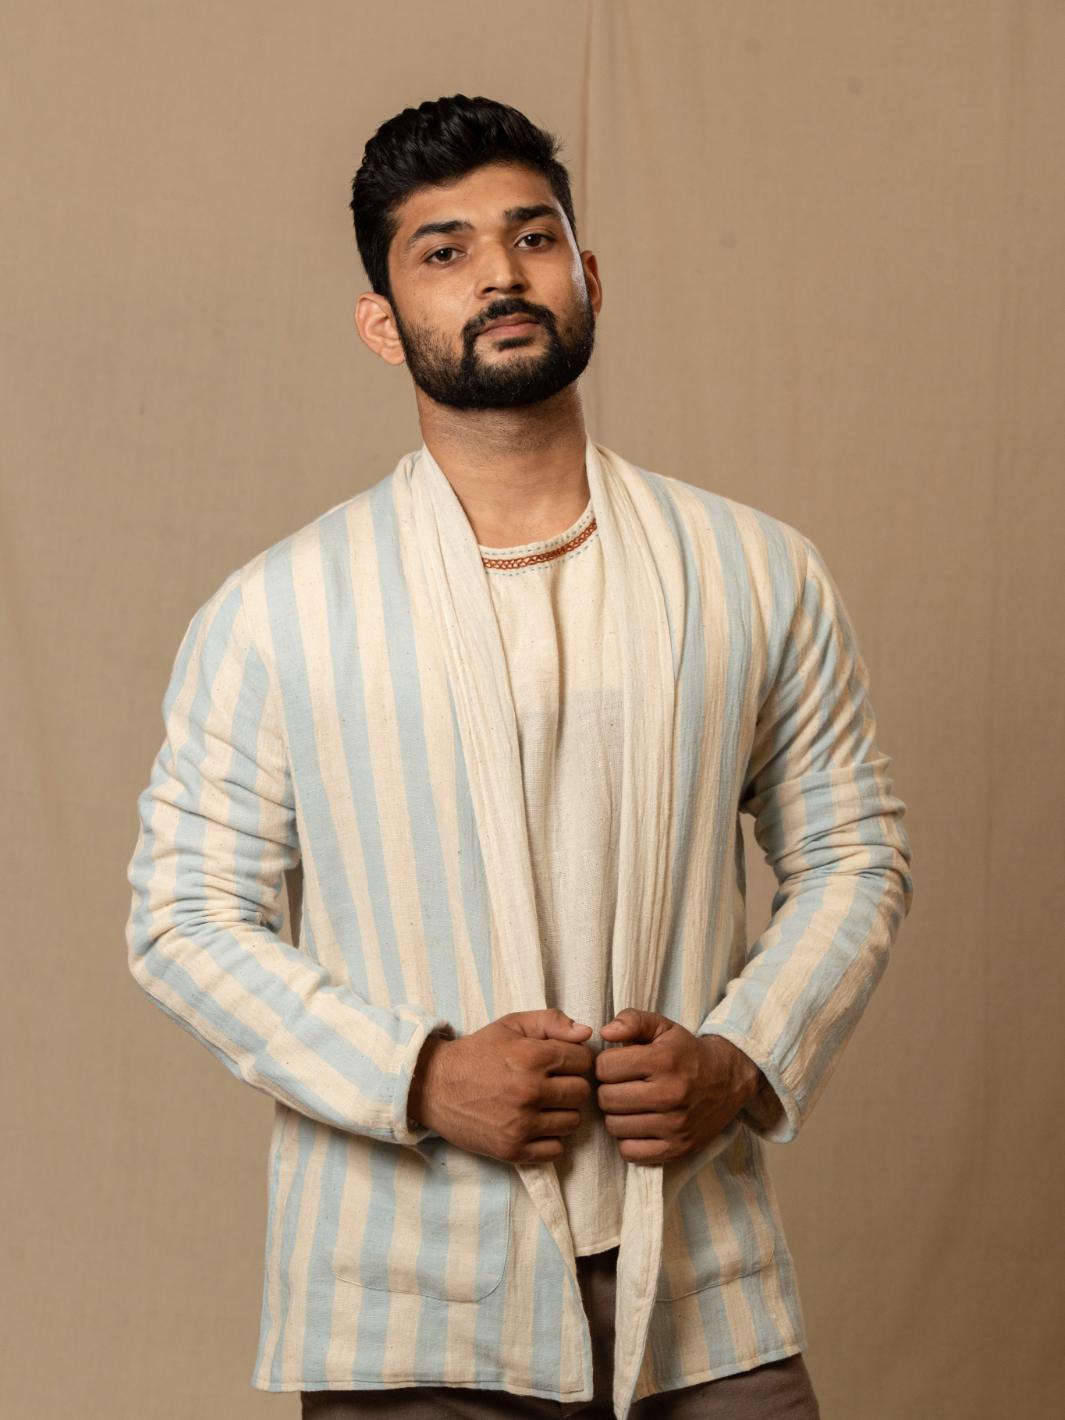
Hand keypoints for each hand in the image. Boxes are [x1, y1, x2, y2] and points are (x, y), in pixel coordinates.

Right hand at [408, 1008, 594, 1165]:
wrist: (434, 1086)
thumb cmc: (478, 1052)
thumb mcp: (512, 1024)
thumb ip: (552, 1021)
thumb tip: (587, 1034)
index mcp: (532, 1057)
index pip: (583, 1061)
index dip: (574, 1059)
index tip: (560, 1062)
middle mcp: (529, 1091)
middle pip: (582, 1093)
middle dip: (570, 1085)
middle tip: (551, 1083)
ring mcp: (521, 1124)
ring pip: (573, 1122)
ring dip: (562, 1112)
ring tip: (542, 1103)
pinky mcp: (512, 1150)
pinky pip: (556, 1150)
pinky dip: (549, 1139)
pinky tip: (534, 1124)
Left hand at [596, 1009, 762, 1164]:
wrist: (728, 1079)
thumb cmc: (686, 1052)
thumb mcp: (662, 1026)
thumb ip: (631, 1020)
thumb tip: (605, 1033)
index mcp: (663, 1061)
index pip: (604, 1068)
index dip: (605, 1064)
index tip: (618, 1064)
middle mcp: (669, 1094)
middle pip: (607, 1099)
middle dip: (608, 1089)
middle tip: (622, 1084)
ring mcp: (675, 1125)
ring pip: (614, 1126)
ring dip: (616, 1114)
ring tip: (630, 1103)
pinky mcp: (678, 1148)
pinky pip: (630, 1152)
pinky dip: (628, 1139)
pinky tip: (638, 1124)